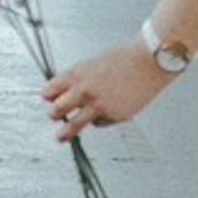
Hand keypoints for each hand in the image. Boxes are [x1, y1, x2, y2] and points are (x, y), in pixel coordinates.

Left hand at [47, 39, 173, 136]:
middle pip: (57, 110)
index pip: (50, 91)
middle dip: (54, 115)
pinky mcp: (112, 116)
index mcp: (76, 74)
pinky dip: (101, 119)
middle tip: (55, 117)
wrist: (148, 62)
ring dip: (65, 134)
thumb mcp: (94, 64)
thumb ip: (81, 79)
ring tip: (61, 138)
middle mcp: (83, 91)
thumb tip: (70, 93)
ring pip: (73, 125)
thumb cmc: (124, 59)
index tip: (50, 100)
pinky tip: (111, 109)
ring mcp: (97, 105)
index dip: (49, 96)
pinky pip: (99, 123)